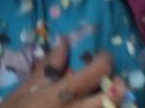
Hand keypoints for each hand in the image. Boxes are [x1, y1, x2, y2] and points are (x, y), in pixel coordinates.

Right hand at [2, 41, 121, 106]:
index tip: (101, 56)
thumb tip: (65, 42)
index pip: (99, 71)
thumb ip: (49, 67)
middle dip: (120, 84)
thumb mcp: (24, 89)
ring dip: (114, 102)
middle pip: (115, 96)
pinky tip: (97, 106)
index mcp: (63, 95)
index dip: (105, 59)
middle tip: (112, 79)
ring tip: (104, 96)